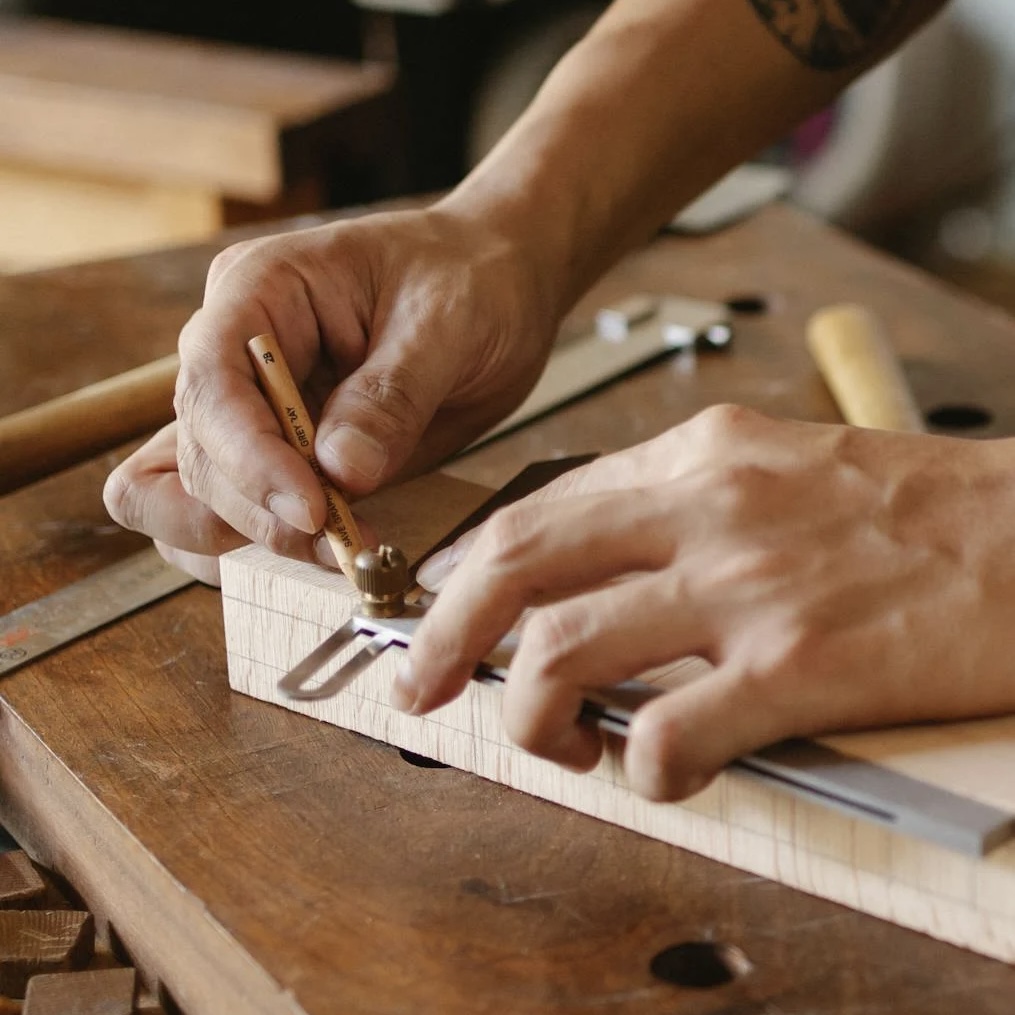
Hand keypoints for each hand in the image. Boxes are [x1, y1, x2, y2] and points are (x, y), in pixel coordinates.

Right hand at [104, 205, 558, 581]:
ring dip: (262, 536)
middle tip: (344, 542)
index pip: (214, 379)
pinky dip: (268, 544)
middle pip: (201, 449)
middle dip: (262, 508)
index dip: (249, 455)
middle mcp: (237, 351)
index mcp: (261, 290)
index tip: (311, 509)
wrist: (497, 291)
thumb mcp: (446, 323)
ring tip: (345, 551)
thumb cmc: (468, 280)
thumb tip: (341, 473)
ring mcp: (253, 407)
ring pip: (204, 492)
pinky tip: (326, 552)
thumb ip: (392, 396)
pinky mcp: (282, 454)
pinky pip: (238, 510)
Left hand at [400, 405, 1014, 799]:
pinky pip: (669, 733)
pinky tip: (659, 774)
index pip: (535, 511)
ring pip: (565, 652)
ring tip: (561, 743)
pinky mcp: (802, 666)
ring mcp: (747, 586)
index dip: (466, 572)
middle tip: (419, 683)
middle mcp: (705, 511)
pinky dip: (641, 770)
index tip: (442, 614)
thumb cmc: (913, 508)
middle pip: (518, 566)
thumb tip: (595, 565)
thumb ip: (680, 507)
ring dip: (532, 714)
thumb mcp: (777, 467)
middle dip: (443, 633)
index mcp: (695, 459)